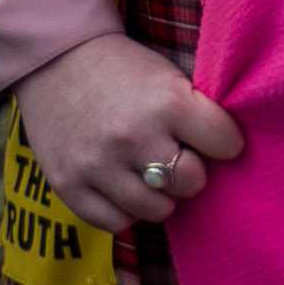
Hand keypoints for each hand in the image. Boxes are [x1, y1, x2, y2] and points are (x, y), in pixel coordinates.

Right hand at [16, 29, 239, 221]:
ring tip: (152, 175)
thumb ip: (196, 114)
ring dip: (160, 196)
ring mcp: (97, 165)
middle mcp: (133, 137)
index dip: (225, 142)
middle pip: (191, 183)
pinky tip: (125, 190)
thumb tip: (228, 156)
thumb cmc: (124, 71)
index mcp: (167, 102)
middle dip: (192, 172)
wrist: (55, 62)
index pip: (226, 144)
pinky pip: (114, 222)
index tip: (215, 140)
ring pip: (156, 210)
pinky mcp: (67, 185)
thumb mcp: (170, 78)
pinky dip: (126, 211)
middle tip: (179, 159)